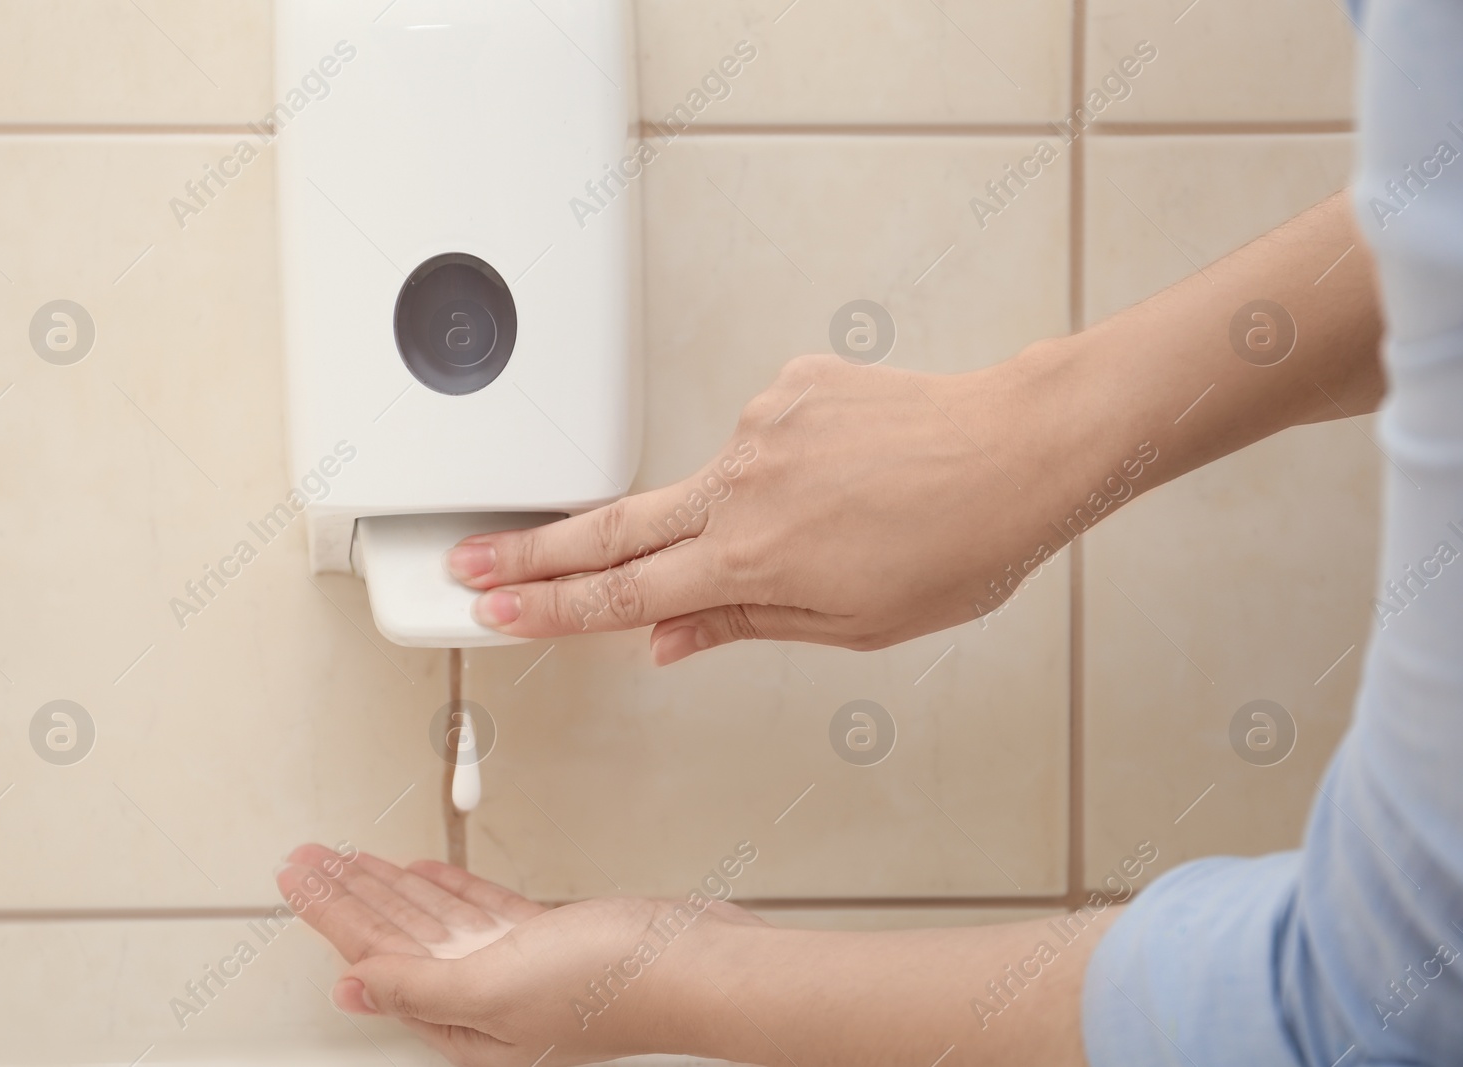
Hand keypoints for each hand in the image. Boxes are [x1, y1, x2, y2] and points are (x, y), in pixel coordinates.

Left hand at [277, 844, 765, 1065]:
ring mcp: (519, 968)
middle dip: (349, 894)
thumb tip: (352, 986)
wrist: (700, 964)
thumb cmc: (616, 987)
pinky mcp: (552, 939)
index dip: (331, 911)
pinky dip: (450, 888)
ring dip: (391, 886)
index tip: (295, 873)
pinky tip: (425, 874)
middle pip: (397, 937)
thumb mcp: (497, 988)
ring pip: (435, 921)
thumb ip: (419, 986)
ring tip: (351, 859)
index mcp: (464, 1023)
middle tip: (309, 857)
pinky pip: (482, 911)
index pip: (375, 957)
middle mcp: (484, 1000)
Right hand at [446, 351, 1105, 662]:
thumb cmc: (960, 543)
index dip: (549, 608)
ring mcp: (760, 426)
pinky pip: (761, 439)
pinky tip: (845, 481)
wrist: (1021, 448)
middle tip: (469, 557)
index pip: (621, 594)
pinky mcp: (788, 384)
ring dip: (730, 514)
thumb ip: (742, 625)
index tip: (493, 611)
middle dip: (531, 549)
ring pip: (707, 485)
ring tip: (828, 527)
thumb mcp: (853, 624)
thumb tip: (664, 640)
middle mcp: (741, 486)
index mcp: (751, 559)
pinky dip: (785, 470)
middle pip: (611, 526)